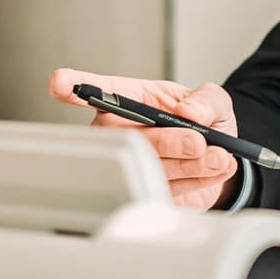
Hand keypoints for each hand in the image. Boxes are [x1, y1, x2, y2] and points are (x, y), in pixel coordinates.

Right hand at [47, 68, 241, 209]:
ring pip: (150, 168)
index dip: (73, 86)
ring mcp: (128, 165)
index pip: (97, 91)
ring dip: (190, 165)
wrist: (220, 159)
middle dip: (168, 141)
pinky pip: (165, 192)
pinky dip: (196, 182)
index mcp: (130, 99)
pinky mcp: (143, 195)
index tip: (59, 83)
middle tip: (199, 141)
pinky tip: (215, 169)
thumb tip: (191, 112)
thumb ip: (206, 100)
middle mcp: (121, 132)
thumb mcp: (213, 101)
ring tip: (219, 157)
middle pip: (127, 138)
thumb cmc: (203, 122)